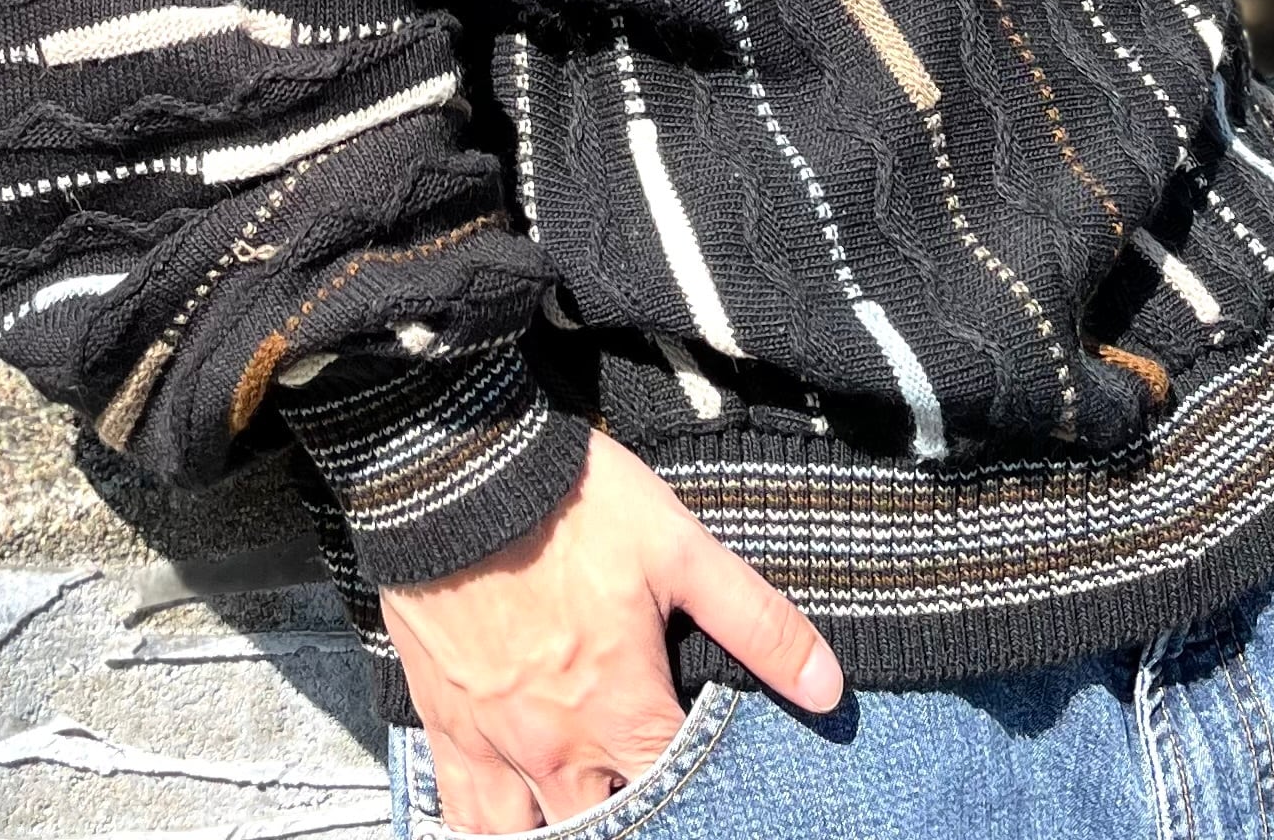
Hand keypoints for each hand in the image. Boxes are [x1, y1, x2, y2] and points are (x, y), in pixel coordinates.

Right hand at [379, 430, 843, 833]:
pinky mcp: (445, 722)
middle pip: (606, 827)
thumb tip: (827, 687)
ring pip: (530, 836)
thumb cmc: (571, 504)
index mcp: (621, 711)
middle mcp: (558, 747)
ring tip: (589, 807)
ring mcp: (495, 742)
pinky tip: (513, 817)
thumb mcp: (679, 548)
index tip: (722, 786)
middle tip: (648, 782)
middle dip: (636, 817)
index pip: (681, 798)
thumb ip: (755, 622)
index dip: (710, 799)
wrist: (456, 469)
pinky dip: (491, 826)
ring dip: (564, 829)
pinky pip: (464, 810)